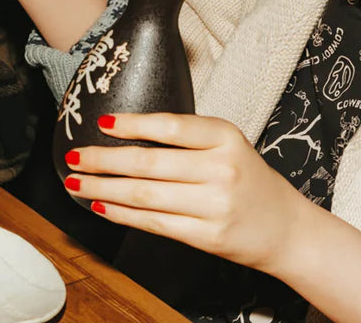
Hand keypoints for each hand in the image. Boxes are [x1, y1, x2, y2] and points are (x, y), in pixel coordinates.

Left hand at [64, 112, 306, 271]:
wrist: (287, 229)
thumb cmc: (245, 177)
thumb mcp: (224, 144)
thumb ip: (184, 136)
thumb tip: (119, 130)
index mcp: (225, 137)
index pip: (170, 126)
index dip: (133, 124)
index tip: (102, 122)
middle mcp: (222, 170)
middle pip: (149, 164)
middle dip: (103, 160)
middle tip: (73, 155)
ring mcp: (215, 206)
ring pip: (145, 195)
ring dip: (103, 188)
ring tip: (75, 182)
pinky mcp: (208, 237)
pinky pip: (154, 223)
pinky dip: (122, 213)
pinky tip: (100, 205)